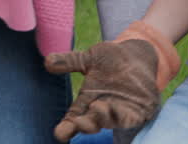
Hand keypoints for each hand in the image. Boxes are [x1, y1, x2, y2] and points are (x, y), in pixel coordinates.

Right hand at [44, 39, 161, 141]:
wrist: (137, 54)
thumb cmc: (110, 59)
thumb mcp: (89, 58)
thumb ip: (70, 61)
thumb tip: (48, 61)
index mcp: (87, 102)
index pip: (73, 120)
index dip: (66, 128)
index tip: (59, 133)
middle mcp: (102, 111)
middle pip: (91, 124)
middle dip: (84, 126)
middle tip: (79, 123)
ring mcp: (121, 112)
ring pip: (111, 122)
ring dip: (104, 118)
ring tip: (98, 107)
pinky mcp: (140, 110)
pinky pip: (132, 118)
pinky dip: (126, 117)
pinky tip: (120, 110)